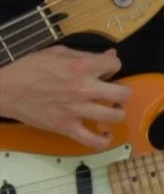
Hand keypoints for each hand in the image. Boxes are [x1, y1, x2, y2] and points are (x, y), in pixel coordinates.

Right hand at [0, 45, 125, 147]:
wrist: (7, 90)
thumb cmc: (30, 68)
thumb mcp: (58, 52)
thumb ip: (86, 54)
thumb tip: (110, 54)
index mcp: (81, 67)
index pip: (115, 64)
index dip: (113, 65)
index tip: (106, 70)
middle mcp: (83, 89)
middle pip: (123, 93)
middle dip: (122, 91)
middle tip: (114, 92)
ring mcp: (76, 110)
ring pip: (114, 116)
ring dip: (117, 112)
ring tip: (111, 109)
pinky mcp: (67, 128)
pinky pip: (93, 141)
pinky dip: (104, 140)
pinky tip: (105, 133)